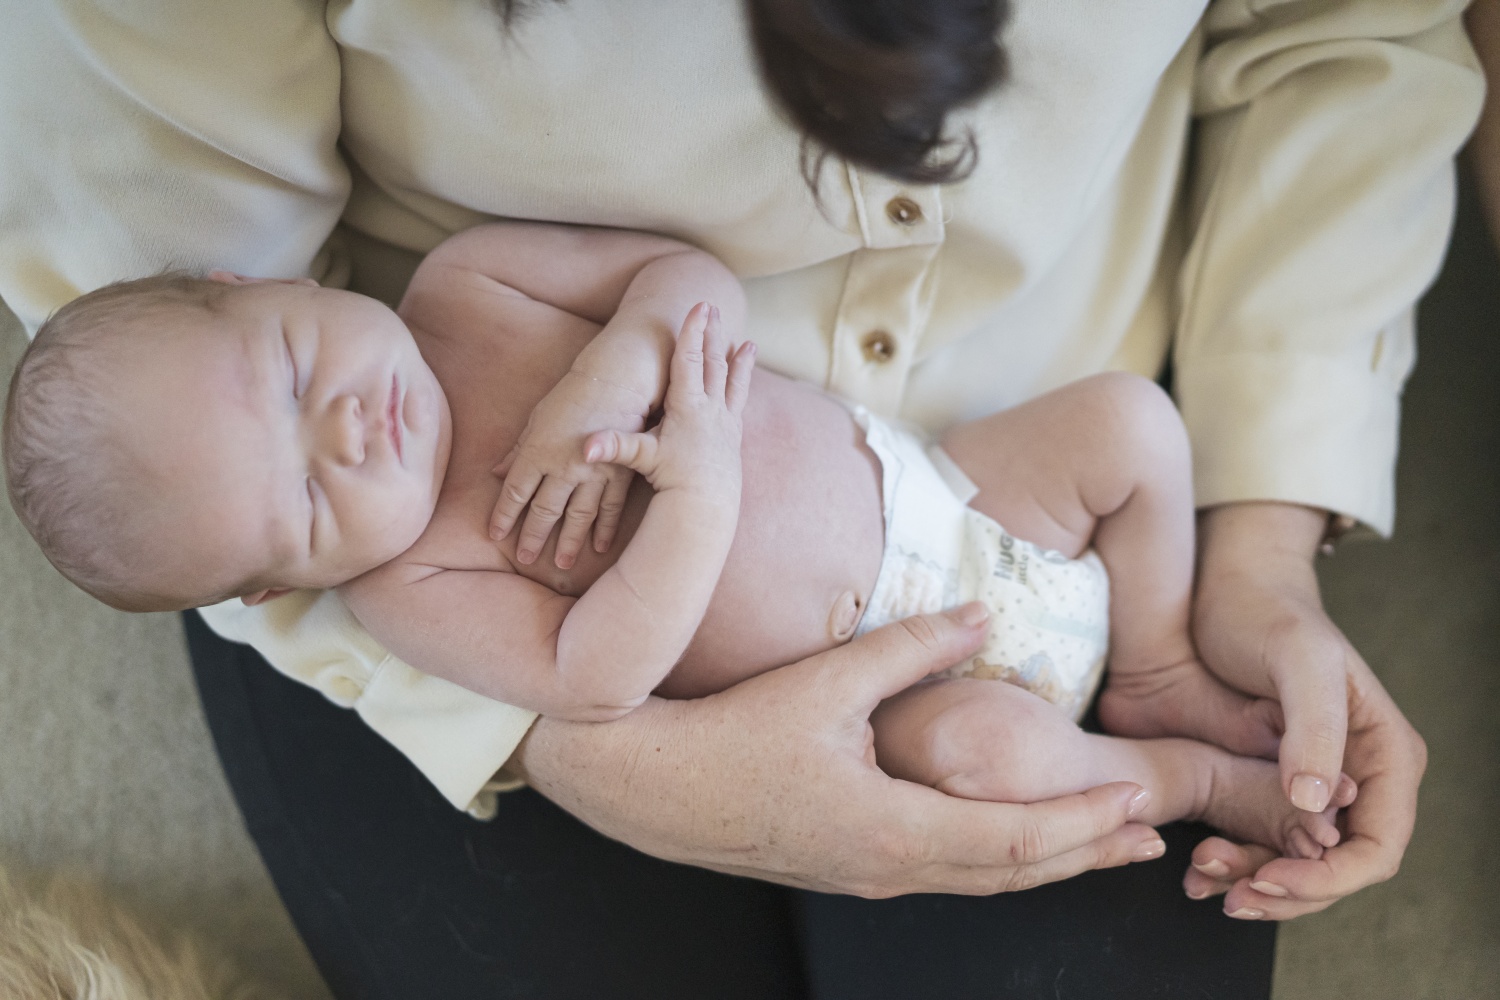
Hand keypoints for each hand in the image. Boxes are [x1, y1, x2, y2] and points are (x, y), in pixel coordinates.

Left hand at [489, 366, 651, 570]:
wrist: (619, 378)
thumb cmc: (574, 394)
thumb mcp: (538, 417)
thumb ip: (519, 449)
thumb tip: (497, 472)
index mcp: (538, 451)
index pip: (515, 492)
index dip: (503, 516)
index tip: (495, 534)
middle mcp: (563, 467)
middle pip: (544, 510)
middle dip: (532, 537)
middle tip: (525, 558)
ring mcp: (594, 473)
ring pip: (577, 517)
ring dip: (568, 542)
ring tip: (561, 564)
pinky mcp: (621, 474)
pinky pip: (611, 509)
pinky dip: (605, 530)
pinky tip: (599, 548)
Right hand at [509, 604, 1165, 896]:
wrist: (646, 785)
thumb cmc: (729, 735)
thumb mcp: (825, 682)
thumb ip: (911, 648)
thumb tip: (982, 612)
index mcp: (891, 830)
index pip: (1016, 840)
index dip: (1082, 822)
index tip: (1136, 802)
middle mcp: (886, 870)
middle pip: (1010, 876)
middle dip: (1084, 855)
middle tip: (1148, 840)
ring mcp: (864, 879)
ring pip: (977, 883)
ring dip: (1044, 864)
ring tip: (1096, 845)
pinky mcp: (844, 870)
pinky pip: (940, 876)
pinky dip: (993, 862)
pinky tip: (1002, 842)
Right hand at [584, 302, 753, 507]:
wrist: (706, 506)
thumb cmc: (672, 480)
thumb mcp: (641, 459)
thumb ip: (614, 447)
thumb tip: (584, 448)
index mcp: (687, 406)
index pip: (689, 359)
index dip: (692, 331)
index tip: (699, 305)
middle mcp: (711, 409)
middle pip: (712, 362)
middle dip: (711, 334)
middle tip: (713, 308)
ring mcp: (725, 422)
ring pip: (732, 381)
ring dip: (737, 360)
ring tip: (747, 342)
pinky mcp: (733, 436)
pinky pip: (740, 402)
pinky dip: (743, 385)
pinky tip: (746, 381)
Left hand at [1183, 502, 1426, 918]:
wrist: (1226, 590)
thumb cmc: (1268, 613)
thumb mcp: (1298, 658)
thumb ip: (1315, 728)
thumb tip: (1319, 804)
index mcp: (1385, 756)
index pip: (1377, 849)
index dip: (1328, 879)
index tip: (1269, 880)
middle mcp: (1360, 780)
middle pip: (1336, 869)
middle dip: (1285, 890)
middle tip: (1228, 893)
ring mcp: (1318, 785)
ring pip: (1297, 863)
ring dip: (1255, 882)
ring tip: (1202, 876)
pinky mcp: (1275, 783)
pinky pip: (1265, 841)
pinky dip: (1236, 861)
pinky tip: (1197, 867)